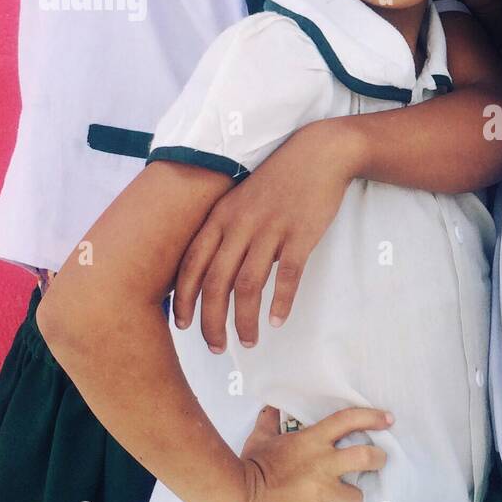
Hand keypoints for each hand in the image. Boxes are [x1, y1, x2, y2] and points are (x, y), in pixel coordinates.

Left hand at [173, 120, 364, 350]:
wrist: (319, 153)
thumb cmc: (279, 180)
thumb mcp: (241, 199)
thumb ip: (226, 232)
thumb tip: (216, 273)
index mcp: (220, 216)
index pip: (191, 264)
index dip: (183, 299)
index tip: (182, 326)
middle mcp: (239, 224)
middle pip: (215, 283)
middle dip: (211, 321)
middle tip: (215, 347)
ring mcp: (270, 229)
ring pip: (247, 285)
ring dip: (244, 320)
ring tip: (249, 342)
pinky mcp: (300, 234)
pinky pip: (287, 276)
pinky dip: (280, 302)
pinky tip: (278, 321)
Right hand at [229, 404, 391, 501]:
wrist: (236, 499)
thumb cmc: (249, 467)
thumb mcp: (260, 440)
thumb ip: (270, 423)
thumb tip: (272, 408)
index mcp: (311, 441)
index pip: (348, 420)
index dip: (371, 417)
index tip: (388, 419)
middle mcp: (322, 464)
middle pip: (367, 457)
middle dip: (379, 460)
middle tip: (378, 462)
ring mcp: (321, 491)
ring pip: (356, 497)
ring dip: (347, 501)